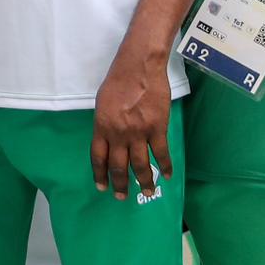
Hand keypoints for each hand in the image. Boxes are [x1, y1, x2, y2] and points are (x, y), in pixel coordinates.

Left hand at [90, 52, 171, 201]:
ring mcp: (138, 133)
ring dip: (144, 182)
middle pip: (119, 166)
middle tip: (122, 197)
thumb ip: (104, 124)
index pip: (98, 157)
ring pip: (140, 165)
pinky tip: (166, 176)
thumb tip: (109, 140)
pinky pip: (161, 153)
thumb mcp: (102, 103)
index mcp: (101, 126)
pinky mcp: (157, 129)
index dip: (100, 174)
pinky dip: (165, 166)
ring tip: (147, 193)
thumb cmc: (118, 81)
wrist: (139, 67)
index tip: (102, 187)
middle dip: (120, 184)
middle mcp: (118, 134)